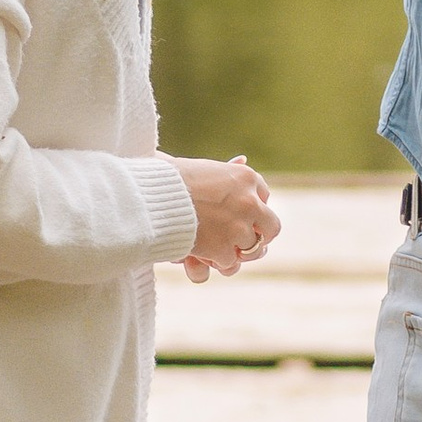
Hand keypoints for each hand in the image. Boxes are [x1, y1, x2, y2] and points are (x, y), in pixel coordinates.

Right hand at [177, 155, 278, 280]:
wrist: (150, 198)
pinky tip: (202, 254)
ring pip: (253, 249)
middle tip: (247, 243)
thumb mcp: (203, 168)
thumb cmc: (169, 178)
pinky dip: (216, 262)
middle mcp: (250, 202)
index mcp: (246, 177)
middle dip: (260, 236)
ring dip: (237, 252)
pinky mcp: (223, 248)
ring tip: (221, 251)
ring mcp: (238, 227)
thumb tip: (242, 158)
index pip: (263, 197)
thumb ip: (226, 169)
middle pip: (271, 227)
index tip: (240, 214)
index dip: (252, 209)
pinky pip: (229, 263)